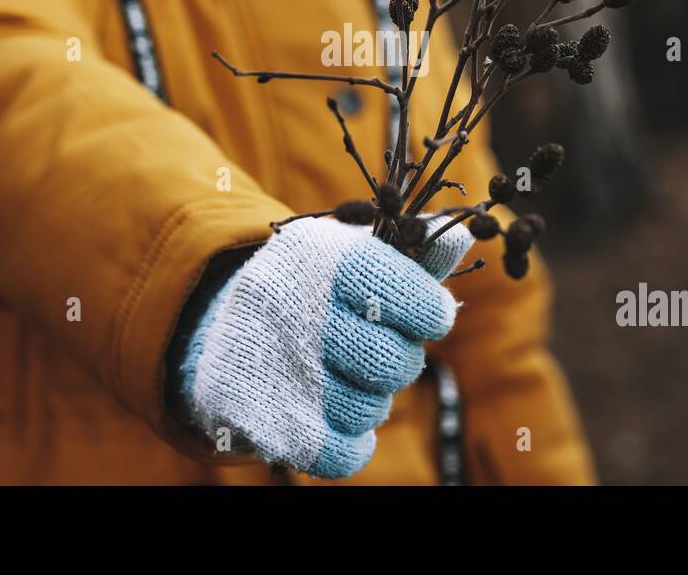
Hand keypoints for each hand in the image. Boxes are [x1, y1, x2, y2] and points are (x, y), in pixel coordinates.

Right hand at [177, 214, 474, 477]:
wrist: (222, 328)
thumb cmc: (310, 288)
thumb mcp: (352, 254)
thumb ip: (411, 250)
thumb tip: (465, 235)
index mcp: (319, 255)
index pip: (404, 293)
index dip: (429, 310)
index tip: (430, 315)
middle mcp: (292, 307)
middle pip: (395, 362)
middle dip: (401, 361)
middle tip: (381, 349)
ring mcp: (272, 366)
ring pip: (370, 410)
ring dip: (370, 399)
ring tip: (346, 376)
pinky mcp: (258, 417)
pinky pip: (341, 452)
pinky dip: (351, 440)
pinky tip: (338, 414)